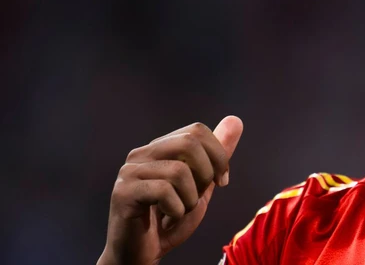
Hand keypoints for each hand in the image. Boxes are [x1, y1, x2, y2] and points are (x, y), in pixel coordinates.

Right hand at [98, 116, 243, 264]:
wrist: (141, 254)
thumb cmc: (170, 220)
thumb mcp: (203, 185)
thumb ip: (217, 155)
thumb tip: (235, 120)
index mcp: (159, 148)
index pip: (197, 130)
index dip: (218, 155)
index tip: (222, 181)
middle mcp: (141, 154)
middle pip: (190, 142)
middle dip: (206, 173)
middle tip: (197, 197)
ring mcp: (129, 172)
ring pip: (179, 171)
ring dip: (189, 200)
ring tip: (176, 212)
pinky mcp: (123, 193)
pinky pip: (164, 192)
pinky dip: (176, 211)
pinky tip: (166, 220)